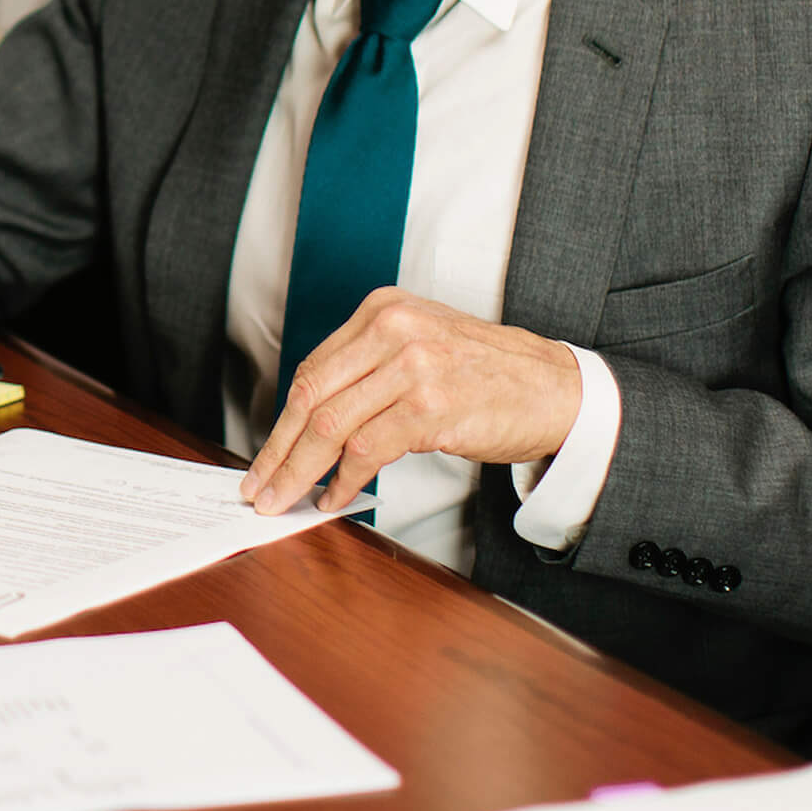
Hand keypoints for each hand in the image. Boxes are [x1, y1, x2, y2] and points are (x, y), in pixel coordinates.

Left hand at [241, 288, 582, 515]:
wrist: (553, 387)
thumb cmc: (485, 373)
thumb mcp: (420, 345)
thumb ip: (367, 369)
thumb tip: (308, 424)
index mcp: (382, 309)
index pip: (312, 370)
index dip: (281, 420)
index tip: (265, 456)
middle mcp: (393, 328)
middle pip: (311, 396)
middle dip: (277, 451)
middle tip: (258, 489)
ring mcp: (412, 365)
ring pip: (331, 426)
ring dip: (301, 472)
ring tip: (286, 501)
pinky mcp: (430, 405)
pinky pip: (368, 450)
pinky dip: (343, 480)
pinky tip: (335, 497)